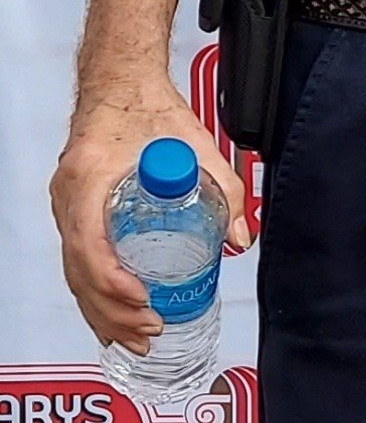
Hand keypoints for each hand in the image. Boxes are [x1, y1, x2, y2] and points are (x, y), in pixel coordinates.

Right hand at [50, 80, 250, 351]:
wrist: (120, 85)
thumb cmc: (147, 110)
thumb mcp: (196, 147)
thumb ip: (227, 191)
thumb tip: (241, 237)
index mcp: (89, 179)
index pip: (88, 245)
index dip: (112, 281)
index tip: (142, 300)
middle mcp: (69, 198)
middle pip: (79, 271)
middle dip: (112, 310)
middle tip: (150, 329)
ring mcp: (66, 208)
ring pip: (74, 274)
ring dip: (101, 312)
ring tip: (135, 337)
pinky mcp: (73, 214)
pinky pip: (76, 264)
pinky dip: (93, 296)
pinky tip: (113, 319)